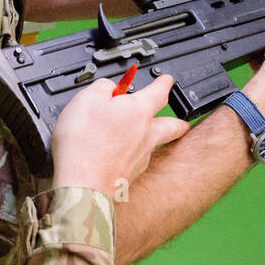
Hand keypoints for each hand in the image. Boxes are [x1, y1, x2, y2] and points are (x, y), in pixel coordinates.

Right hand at [51, 76, 189, 194]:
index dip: (164, 83)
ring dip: (158, 138)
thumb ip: (102, 88)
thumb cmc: (84, 144)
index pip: (160, 91)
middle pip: (172, 125)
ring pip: (158, 144)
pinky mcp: (132, 175)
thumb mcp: (86, 99)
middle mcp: (147, 134)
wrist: (84, 185)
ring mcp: (142, 157)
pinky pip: (141, 160)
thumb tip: (109, 88)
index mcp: (139, 111)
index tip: (166, 79)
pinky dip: (137, 155)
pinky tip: (124, 155)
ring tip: (152, 136)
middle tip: (180, 119)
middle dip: (178, 120)